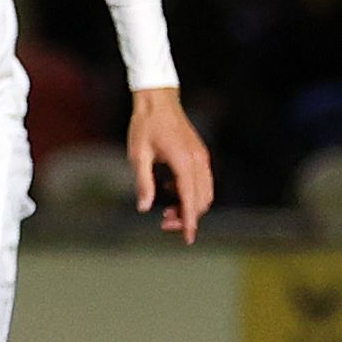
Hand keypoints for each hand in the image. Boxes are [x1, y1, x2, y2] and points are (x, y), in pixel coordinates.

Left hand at [128, 86, 215, 242]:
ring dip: (189, 206)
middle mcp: (198, 162)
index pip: (191, 199)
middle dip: (187, 217)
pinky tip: (168, 190)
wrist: (158, 101)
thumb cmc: (144, 126)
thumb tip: (144, 207)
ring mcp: (201, 158)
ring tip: (166, 212)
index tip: (188, 239)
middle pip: (201, 200)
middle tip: (164, 223)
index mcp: (184, 162)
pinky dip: (189, 193)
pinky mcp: (199, 156)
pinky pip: (200, 182)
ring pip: (204, 193)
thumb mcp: (138, 155)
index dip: (190, 222)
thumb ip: (143, 182)